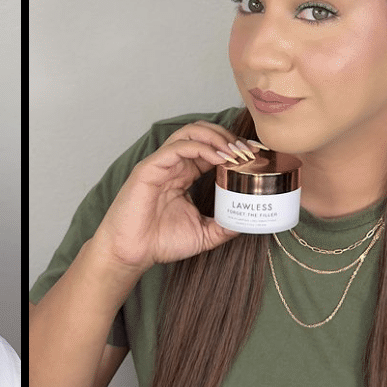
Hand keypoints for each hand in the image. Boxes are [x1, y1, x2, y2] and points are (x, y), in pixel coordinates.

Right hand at [93, 120, 256, 274]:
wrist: (132, 253)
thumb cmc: (160, 242)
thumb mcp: (203, 234)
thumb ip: (224, 226)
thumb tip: (247, 223)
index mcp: (184, 175)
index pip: (211, 149)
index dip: (233, 149)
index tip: (253, 157)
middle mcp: (174, 165)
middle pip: (203, 133)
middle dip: (228, 137)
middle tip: (247, 152)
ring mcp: (162, 164)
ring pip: (191, 132)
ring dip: (217, 137)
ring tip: (235, 152)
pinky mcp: (150, 168)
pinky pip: (178, 147)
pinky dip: (202, 148)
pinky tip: (219, 158)